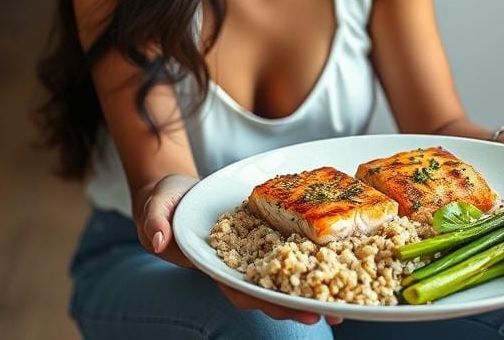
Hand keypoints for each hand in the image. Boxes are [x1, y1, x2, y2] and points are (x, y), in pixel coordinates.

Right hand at [136, 175, 340, 324]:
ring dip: (316, 288)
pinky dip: (316, 258)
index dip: (265, 301)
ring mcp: (255, 253)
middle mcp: (238, 266)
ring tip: (349, 301)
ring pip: (288, 276)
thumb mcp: (154, 207)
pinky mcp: (268, 237)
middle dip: (301, 303)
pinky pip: (294, 249)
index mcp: (213, 266)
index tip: (291, 310)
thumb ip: (154, 222)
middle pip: (272, 291)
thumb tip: (157, 239)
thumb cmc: (165, 201)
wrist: (180, 190)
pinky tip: (343, 261)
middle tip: (334, 312)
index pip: (240, 289)